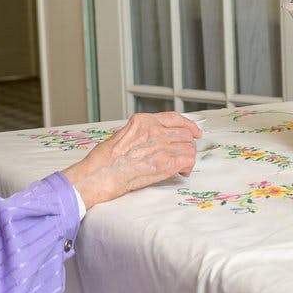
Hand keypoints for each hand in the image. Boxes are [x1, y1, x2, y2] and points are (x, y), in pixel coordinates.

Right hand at [63, 111, 201, 207]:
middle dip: (187, 144)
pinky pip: (188, 160)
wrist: (99, 175)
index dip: (188, 125)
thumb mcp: (121, 135)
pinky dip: (187, 167)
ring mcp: (161, 146)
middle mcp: (154, 130)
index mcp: (142, 121)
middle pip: (184, 133)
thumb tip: (152, 141)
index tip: (194, 131)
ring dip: (187, 157)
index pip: (174, 118)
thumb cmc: (103, 161)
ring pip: (189, 147)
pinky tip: (180, 172)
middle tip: (184, 154)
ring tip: (180, 166)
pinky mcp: (165, 163)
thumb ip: (140, 134)